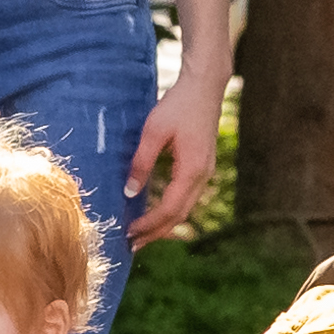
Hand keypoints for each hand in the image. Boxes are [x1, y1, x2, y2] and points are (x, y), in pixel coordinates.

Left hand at [125, 80, 220, 241]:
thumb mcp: (154, 132)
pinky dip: (171, 210)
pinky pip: (187, 197)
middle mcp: (203, 176)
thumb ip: (141, 163)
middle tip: (132, 244)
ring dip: (164, 224)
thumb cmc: (178, 106)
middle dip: (156, 232)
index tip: (129, 232)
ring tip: (142, 235)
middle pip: (180, 215)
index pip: (170, 208)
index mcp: (192, 170)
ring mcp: (205, 172)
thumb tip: (129, 192)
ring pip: (185, 208)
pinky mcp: (202, 167)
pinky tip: (156, 213)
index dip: (150, 224)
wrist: (204, 88)